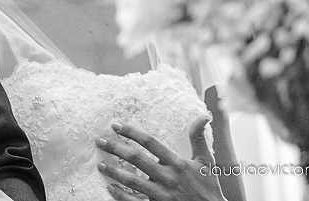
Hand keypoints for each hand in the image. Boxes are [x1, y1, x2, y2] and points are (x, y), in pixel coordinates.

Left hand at [95, 117, 224, 200]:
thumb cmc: (209, 187)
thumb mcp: (206, 161)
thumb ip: (198, 138)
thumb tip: (204, 116)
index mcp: (177, 163)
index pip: (150, 142)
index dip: (131, 132)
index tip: (116, 125)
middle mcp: (168, 177)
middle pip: (136, 159)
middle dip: (116, 148)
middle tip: (100, 142)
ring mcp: (162, 195)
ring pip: (132, 181)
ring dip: (114, 172)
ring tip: (101, 165)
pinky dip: (121, 195)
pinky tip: (110, 187)